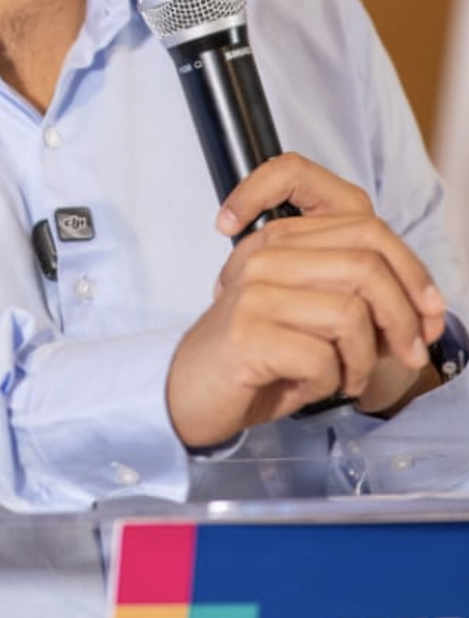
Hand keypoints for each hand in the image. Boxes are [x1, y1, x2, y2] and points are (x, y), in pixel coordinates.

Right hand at [166, 153, 446, 447]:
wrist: (190, 392)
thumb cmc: (258, 357)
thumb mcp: (311, 313)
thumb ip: (358, 295)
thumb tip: (427, 309)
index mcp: (282, 238)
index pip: (365, 226)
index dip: (411, 269)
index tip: (427, 311)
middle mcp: (266, 254)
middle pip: (366, 264)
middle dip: (401, 318)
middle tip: (406, 354)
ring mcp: (253, 291)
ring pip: (350, 313)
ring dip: (361, 360)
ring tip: (344, 378)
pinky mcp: (248, 333)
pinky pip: (321, 358)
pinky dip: (326, 385)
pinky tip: (306, 388)